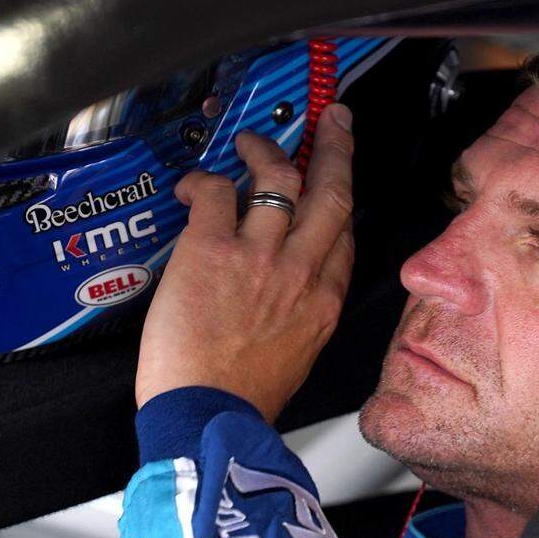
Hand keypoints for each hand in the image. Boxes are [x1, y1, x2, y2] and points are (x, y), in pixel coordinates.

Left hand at [135, 104, 355, 419]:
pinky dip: (206, 180)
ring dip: (265, 149)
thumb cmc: (245, 397)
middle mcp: (300, 271)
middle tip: (332, 120)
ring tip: (249, 141)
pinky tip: (194, 185)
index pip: (344, 233)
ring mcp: (259, 257)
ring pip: (278, 178)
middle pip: (330, 191)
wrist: (209, 417)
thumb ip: (302, 312)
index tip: (338, 178)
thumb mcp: (297, 355)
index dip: (342, 196)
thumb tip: (291, 288)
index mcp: (323, 301)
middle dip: (334, 147)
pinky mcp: (212, 250)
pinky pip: (218, 191)